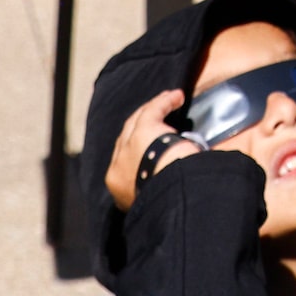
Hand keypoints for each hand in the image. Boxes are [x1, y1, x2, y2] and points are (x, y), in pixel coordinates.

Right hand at [105, 91, 200, 209]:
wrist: (170, 196)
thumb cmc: (170, 198)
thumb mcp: (158, 197)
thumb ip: (157, 187)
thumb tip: (170, 187)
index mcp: (119, 185)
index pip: (125, 162)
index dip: (135, 150)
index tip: (149, 146)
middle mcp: (118, 165)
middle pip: (126, 138)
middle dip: (139, 126)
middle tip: (157, 117)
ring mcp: (128, 146)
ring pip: (136, 122)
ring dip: (153, 110)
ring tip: (170, 101)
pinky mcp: (143, 131)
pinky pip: (152, 111)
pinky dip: (164, 102)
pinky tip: (176, 97)